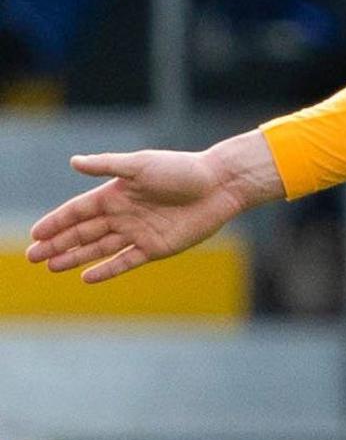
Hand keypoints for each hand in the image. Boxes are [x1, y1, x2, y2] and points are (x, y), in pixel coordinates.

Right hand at [27, 132, 285, 282]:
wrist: (219, 185)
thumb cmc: (181, 170)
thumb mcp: (141, 164)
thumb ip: (107, 166)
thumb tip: (73, 162)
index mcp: (116, 194)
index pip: (78, 211)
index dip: (56, 222)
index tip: (35, 234)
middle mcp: (123, 214)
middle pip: (83, 232)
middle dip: (57, 244)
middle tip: (33, 256)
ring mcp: (139, 232)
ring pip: (99, 248)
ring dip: (75, 257)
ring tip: (51, 267)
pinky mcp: (156, 247)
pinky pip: (126, 261)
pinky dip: (106, 269)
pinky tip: (86, 277)